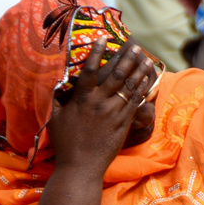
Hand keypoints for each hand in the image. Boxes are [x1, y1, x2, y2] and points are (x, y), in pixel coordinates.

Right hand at [46, 37, 155, 175]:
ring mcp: (113, 112)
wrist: (81, 165)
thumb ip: (57, 98)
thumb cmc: (66, 142)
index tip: (103, 39)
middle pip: (115, 75)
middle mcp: (98, 102)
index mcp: (80, 99)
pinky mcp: (124, 122)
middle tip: (135, 46)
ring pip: (129, 86)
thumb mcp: (55, 118)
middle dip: (126, 58)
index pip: (89, 70)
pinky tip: (148, 79)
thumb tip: (57, 82)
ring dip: (138, 70)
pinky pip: (136, 101)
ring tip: (145, 58)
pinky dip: (143, 88)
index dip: (96, 53)